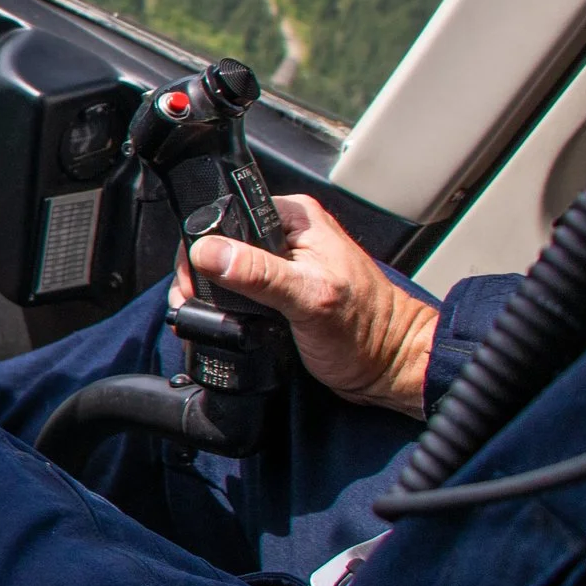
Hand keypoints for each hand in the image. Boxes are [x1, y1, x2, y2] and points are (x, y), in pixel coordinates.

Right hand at [169, 193, 437, 416]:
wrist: (390, 369)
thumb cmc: (369, 332)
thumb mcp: (309, 298)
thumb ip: (258, 273)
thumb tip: (209, 251)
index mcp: (295, 218)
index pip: (226, 216)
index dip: (201, 247)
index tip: (195, 282)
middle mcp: (285, 235)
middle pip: (219, 244)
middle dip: (201, 277)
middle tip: (196, 305)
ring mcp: (281, 265)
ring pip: (223, 270)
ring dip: (209, 296)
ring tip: (207, 318)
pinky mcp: (276, 292)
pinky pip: (235, 292)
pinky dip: (222, 309)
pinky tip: (221, 323)